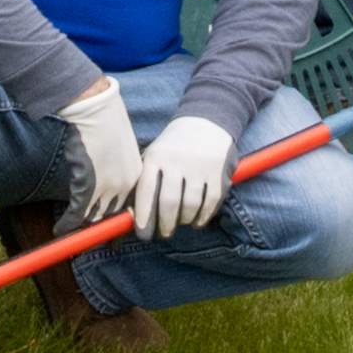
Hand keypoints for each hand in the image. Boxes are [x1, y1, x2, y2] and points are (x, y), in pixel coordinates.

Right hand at [53, 80, 144, 221]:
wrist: (95, 106)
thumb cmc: (105, 119)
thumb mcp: (120, 145)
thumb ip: (118, 165)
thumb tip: (106, 178)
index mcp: (138, 174)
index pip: (129, 206)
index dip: (115, 218)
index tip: (109, 230)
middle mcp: (126, 184)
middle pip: (112, 215)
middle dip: (99, 226)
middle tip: (88, 235)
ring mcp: (109, 187)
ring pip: (94, 216)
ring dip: (81, 226)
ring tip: (72, 235)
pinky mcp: (89, 186)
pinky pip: (78, 214)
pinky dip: (67, 224)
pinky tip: (60, 229)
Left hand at [136, 115, 234, 239]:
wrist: (207, 119)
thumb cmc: (172, 146)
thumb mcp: (155, 154)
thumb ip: (146, 180)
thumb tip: (133, 216)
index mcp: (157, 156)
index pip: (146, 191)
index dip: (143, 216)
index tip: (143, 234)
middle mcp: (178, 160)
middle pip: (169, 203)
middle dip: (165, 225)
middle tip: (164, 233)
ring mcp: (200, 166)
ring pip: (191, 206)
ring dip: (184, 221)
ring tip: (180, 222)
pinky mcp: (219, 172)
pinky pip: (210, 204)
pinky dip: (202, 218)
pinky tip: (196, 221)